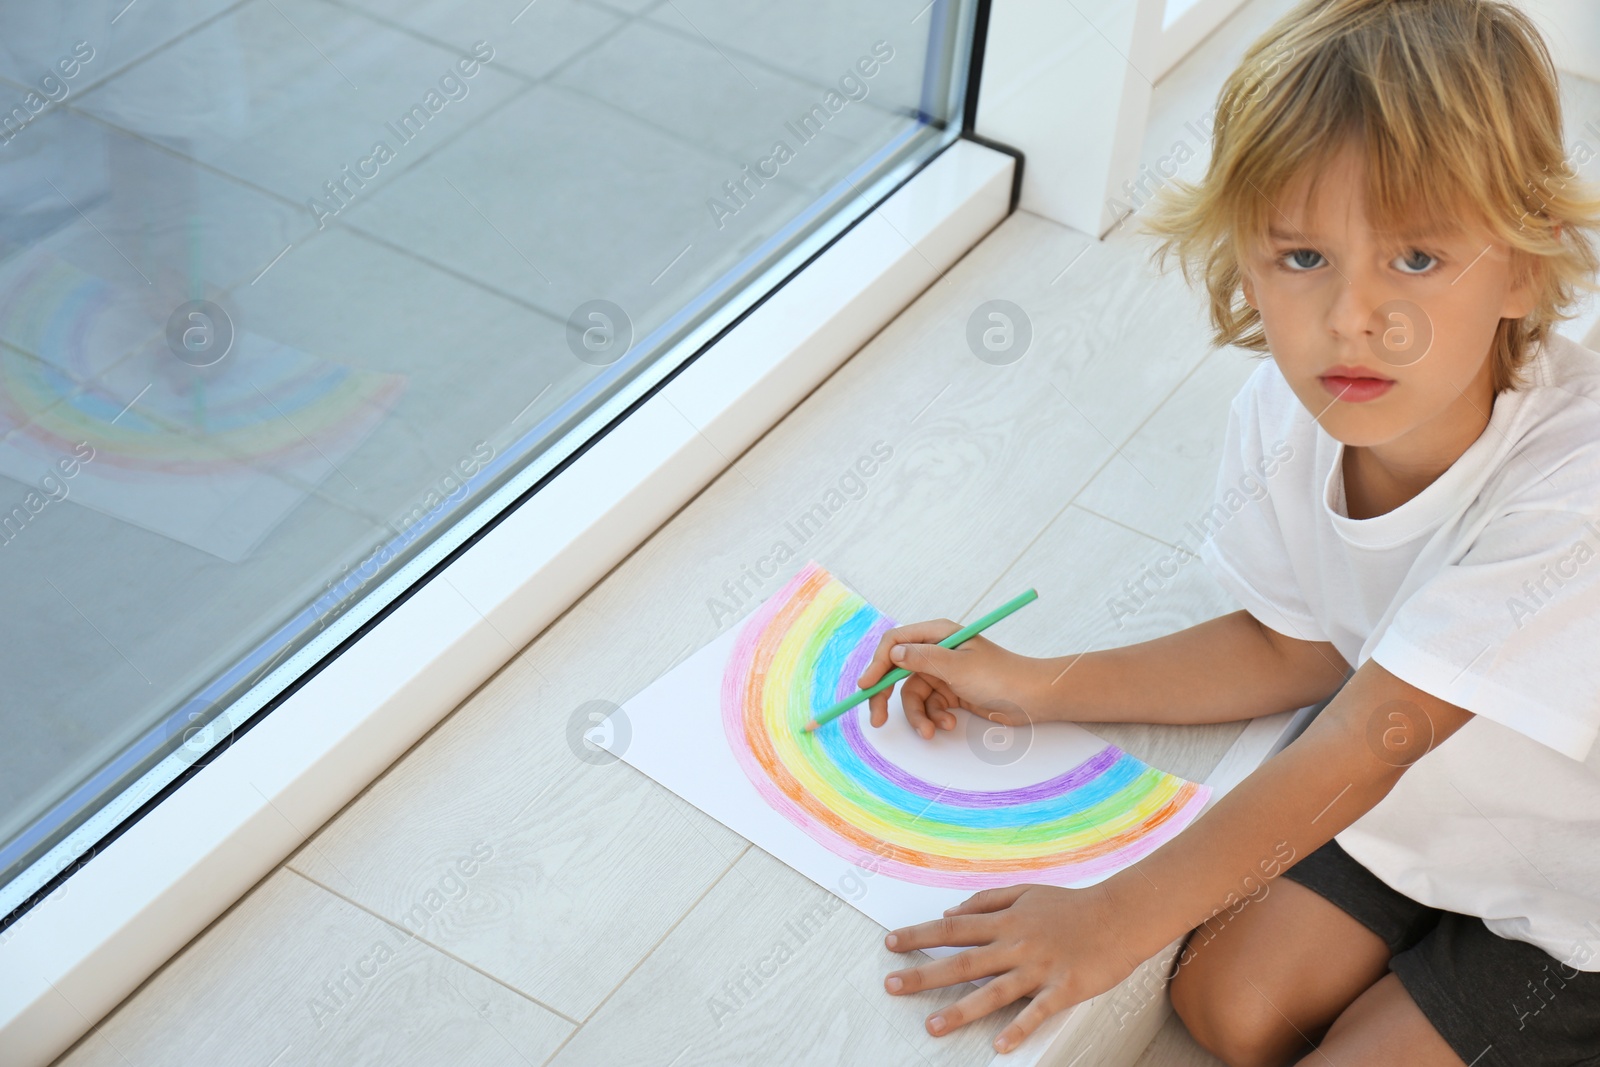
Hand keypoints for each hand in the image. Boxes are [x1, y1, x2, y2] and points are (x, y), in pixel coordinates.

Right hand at [855, 619, 1043, 738]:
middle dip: (886, 696)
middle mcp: (937, 651)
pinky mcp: (950, 693)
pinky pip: (929, 706)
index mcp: (938, 634)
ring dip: (919, 715)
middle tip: (876, 719)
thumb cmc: (1001, 676)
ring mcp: (943, 673)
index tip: (867, 687)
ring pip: (912, 695)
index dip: (878, 664)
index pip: (896, 643)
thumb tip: (893, 653)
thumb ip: (923, 659)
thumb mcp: (958, 667)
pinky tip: (948, 724)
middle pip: (897, 671)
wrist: (1034, 700)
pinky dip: (934, 718)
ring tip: (931, 731)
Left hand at [881, 879, 1153, 1053]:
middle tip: (891, 985)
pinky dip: (1020, 1029)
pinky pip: (1038, 1013)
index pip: (952, 928)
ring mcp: (1039, 968)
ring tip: (932, 1026)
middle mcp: (1015, 944)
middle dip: (924, 974)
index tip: (890, 943)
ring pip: (993, 992)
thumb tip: (950, 913)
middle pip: (962, 961)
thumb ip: (986, 901)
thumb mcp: (1026, 892)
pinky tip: (1000, 1046)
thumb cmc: (1071, 905)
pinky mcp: (1064, 988)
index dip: (919, 935)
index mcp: (1005, 921)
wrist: (1120, 914)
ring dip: (961, 1010)